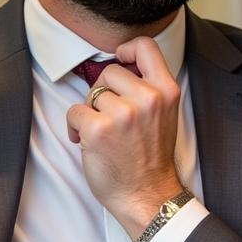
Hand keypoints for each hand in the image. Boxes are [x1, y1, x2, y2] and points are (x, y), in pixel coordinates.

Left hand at [66, 38, 184, 239]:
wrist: (148, 195)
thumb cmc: (151, 158)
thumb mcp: (164, 115)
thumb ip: (149, 88)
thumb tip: (121, 66)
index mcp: (167, 91)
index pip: (146, 46)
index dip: (127, 49)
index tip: (121, 60)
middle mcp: (148, 98)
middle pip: (110, 71)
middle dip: (104, 91)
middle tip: (110, 116)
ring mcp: (123, 113)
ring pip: (92, 94)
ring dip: (90, 112)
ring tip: (102, 133)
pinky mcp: (99, 129)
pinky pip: (75, 112)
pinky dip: (75, 127)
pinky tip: (87, 142)